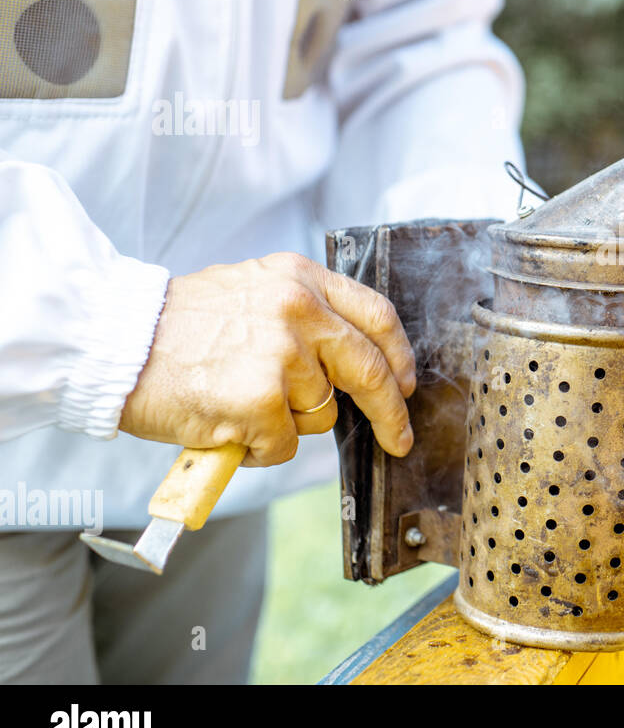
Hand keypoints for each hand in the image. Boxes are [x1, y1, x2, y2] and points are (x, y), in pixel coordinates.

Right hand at [120, 252, 416, 466]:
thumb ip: (303, 313)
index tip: (406, 383)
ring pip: (320, 414)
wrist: (113, 341)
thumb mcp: (250, 290)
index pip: (376, 317)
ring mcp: (282, 357)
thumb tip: (346, 357)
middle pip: (369, 370)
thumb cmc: (176, 326)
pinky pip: (283, 445)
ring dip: (288, 424)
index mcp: (300, 280)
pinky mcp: (261, 401)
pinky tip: (226, 424)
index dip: (398, 356)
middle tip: (398, 437)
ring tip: (240, 403)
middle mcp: (299, 311)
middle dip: (391, 412)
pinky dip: (257, 448)